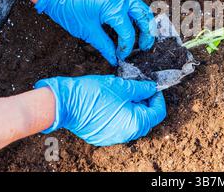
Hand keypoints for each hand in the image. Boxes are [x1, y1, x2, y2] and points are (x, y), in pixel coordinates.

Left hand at [35, 0, 154, 64]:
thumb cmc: (67, 8)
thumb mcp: (87, 31)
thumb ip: (105, 45)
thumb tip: (114, 58)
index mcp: (112, 6)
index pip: (128, 31)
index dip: (127, 46)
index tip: (123, 56)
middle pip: (144, 15)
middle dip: (147, 33)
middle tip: (144, 47)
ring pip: (140, 5)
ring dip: (142, 22)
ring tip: (141, 36)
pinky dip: (133, 12)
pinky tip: (130, 23)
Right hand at [35, 75, 165, 145]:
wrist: (65, 103)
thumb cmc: (93, 94)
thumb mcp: (123, 86)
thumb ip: (141, 88)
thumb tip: (152, 88)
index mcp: (135, 124)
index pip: (158, 112)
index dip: (157, 97)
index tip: (152, 87)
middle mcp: (125, 135)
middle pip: (145, 118)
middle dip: (145, 101)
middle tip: (138, 87)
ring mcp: (112, 137)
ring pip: (131, 121)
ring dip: (132, 107)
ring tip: (124, 92)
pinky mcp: (102, 135)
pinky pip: (118, 124)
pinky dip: (121, 113)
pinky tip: (113, 100)